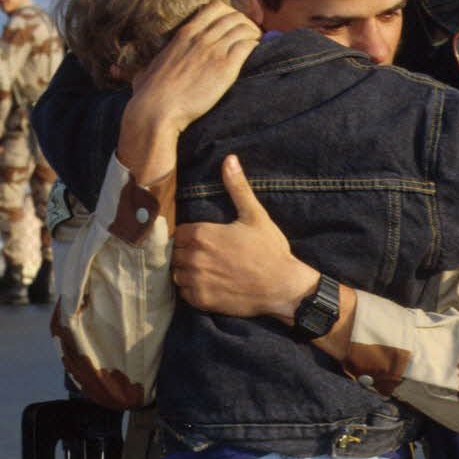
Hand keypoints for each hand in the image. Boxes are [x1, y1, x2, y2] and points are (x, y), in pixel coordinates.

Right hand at [118, 3, 259, 184]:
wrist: (156, 111)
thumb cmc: (149, 96)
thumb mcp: (146, 72)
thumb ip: (147, 68)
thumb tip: (138, 76)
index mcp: (184, 34)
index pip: (215, 8)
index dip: (230, 13)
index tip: (233, 25)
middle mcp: (200, 38)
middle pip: (234, 16)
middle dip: (246, 23)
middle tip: (249, 36)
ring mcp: (213, 51)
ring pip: (244, 28)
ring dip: (253, 34)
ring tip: (255, 44)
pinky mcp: (225, 67)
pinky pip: (248, 46)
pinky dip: (255, 47)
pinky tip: (256, 55)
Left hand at [172, 155, 318, 318]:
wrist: (282, 287)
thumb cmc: (270, 250)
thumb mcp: (255, 215)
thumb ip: (237, 188)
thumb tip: (229, 159)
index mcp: (202, 234)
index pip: (179, 233)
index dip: (190, 236)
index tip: (204, 240)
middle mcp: (194, 257)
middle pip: (175, 253)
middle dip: (187, 253)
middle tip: (207, 256)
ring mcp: (196, 280)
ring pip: (176, 273)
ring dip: (186, 271)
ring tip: (206, 270)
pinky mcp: (202, 300)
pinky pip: (183, 293)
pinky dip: (191, 289)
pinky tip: (208, 285)